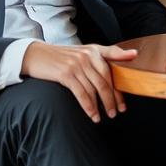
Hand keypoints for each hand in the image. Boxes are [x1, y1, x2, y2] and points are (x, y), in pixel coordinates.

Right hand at [21, 40, 137, 122]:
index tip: (124, 101)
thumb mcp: (83, 52)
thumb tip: (129, 58)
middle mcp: (87, 56)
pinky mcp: (66, 74)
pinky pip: (81, 93)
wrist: (36, 54)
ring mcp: (76, 64)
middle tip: (116, 112)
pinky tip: (92, 115)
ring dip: (101, 105)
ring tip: (105, 116)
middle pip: (105, 81)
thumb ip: (103, 56)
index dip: (120, 85)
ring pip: (94, 89)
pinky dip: (89, 107)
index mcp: (94, 50)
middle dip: (112, 99)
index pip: (112, 68)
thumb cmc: (61, 56)